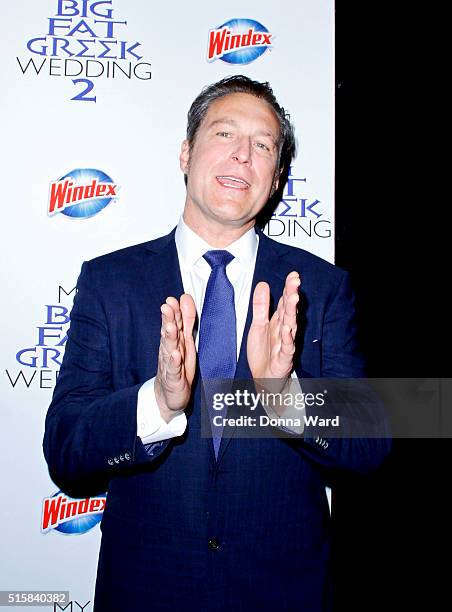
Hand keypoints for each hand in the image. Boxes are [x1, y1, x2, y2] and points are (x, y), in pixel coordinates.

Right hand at [155, 294, 196, 421]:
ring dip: (169, 337)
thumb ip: (186, 320)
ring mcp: (170, 364)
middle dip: (168, 320)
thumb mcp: (185, 341)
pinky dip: (174, 362)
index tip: (172, 299)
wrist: (167, 395)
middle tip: (167, 307)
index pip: (173, 322)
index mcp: (174, 340)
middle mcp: (169, 350)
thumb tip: (185, 297)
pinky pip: (173, 369)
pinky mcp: (173, 379)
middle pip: (169, 333)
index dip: (173, 311)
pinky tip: (175, 354)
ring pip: (169, 349)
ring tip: (171, 327)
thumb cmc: (177, 365)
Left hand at [247, 271, 299, 392]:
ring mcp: (286, 344)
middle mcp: (284, 331)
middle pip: (289, 310)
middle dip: (292, 295)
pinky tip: (287, 329)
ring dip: (292, 312)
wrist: (264, 379)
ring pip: (290, 326)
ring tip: (293, 298)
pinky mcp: (284, 359)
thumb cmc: (264, 353)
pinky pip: (287, 348)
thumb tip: (263, 284)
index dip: (288, 288)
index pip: (285, 302)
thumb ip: (261, 306)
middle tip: (295, 281)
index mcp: (279, 322)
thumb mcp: (258, 325)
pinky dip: (288, 339)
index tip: (293, 275)